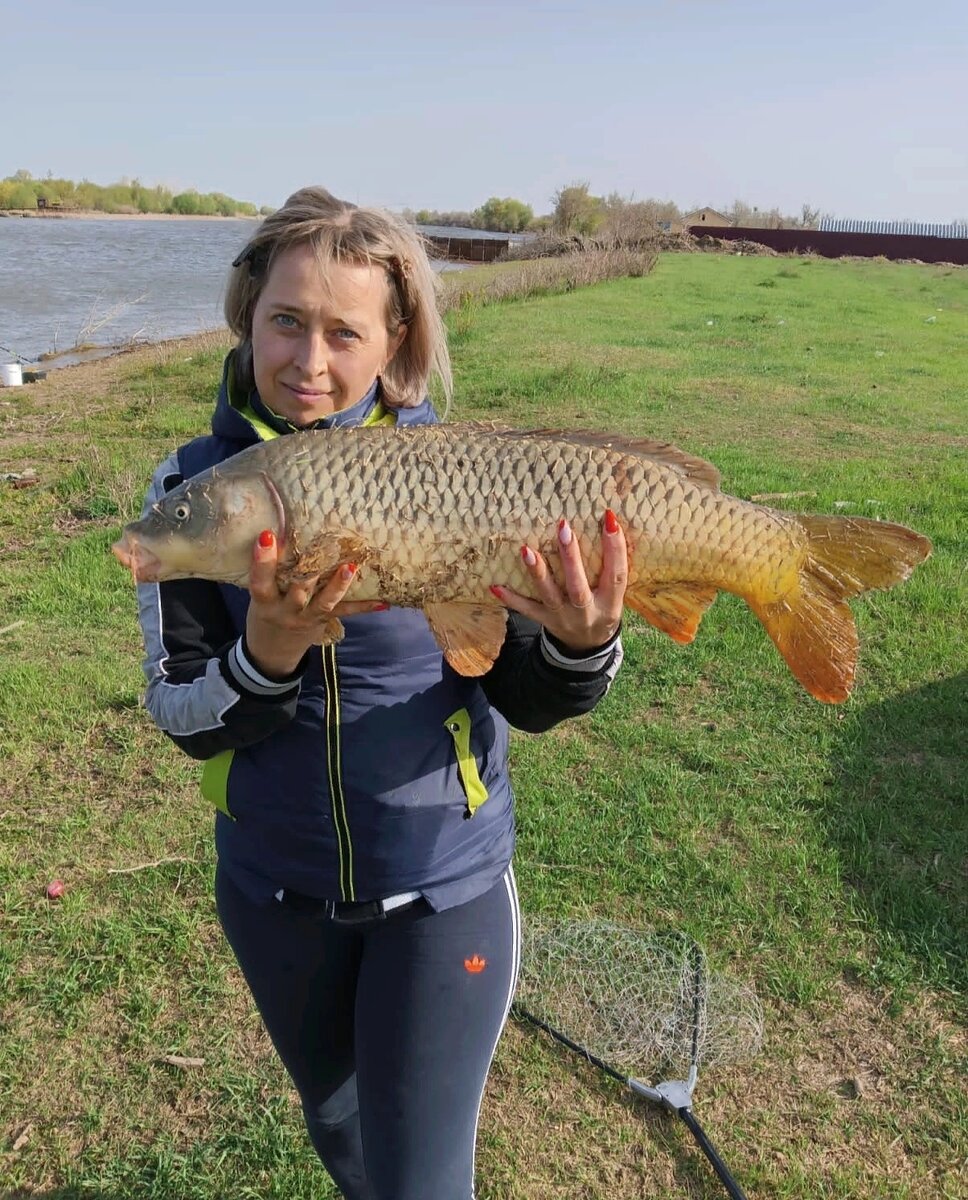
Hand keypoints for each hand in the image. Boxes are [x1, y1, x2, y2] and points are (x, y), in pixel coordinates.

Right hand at [245, 530, 384, 677]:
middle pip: (297, 592)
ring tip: (350, 567)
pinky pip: (346, 612)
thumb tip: (281, 532)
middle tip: (320, 547)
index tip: (267, 535)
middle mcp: (287, 612)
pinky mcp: (325, 621)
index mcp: (265, 602)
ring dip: (338, 585)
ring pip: (324, 603)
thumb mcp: (261, 595)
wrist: (272, 651)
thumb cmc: (266, 611)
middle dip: (308, 571)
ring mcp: (308, 618)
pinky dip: (365, 607)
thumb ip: (270, 574)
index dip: (263, 561)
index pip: (260, 582)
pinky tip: (384, 602)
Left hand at [491, 511, 627, 653]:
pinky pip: (527, 610)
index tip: (608, 518)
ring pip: (550, 595)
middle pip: (578, 585)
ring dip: (538, 572)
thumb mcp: (615, 594)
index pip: (617, 574)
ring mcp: (564, 618)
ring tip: (526, 550)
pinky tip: (495, 587)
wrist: (588, 646)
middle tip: (564, 527)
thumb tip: (606, 524)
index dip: (615, 547)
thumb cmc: (603, 608)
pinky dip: (511, 599)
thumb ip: (610, 567)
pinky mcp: (545, 621)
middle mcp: (587, 611)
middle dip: (571, 557)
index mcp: (611, 602)